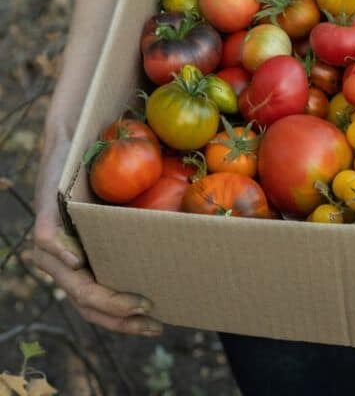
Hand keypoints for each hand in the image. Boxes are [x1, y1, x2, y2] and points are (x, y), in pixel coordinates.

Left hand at [31, 136, 162, 336]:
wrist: (82, 139)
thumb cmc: (115, 177)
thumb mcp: (133, 217)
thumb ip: (146, 238)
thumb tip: (201, 253)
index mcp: (86, 264)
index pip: (97, 306)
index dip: (124, 322)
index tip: (156, 325)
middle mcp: (65, 259)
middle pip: (84, 300)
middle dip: (119, 316)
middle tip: (151, 316)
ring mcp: (53, 237)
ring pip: (68, 281)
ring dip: (99, 297)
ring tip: (133, 302)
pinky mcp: (45, 211)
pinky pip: (46, 242)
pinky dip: (62, 253)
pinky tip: (80, 261)